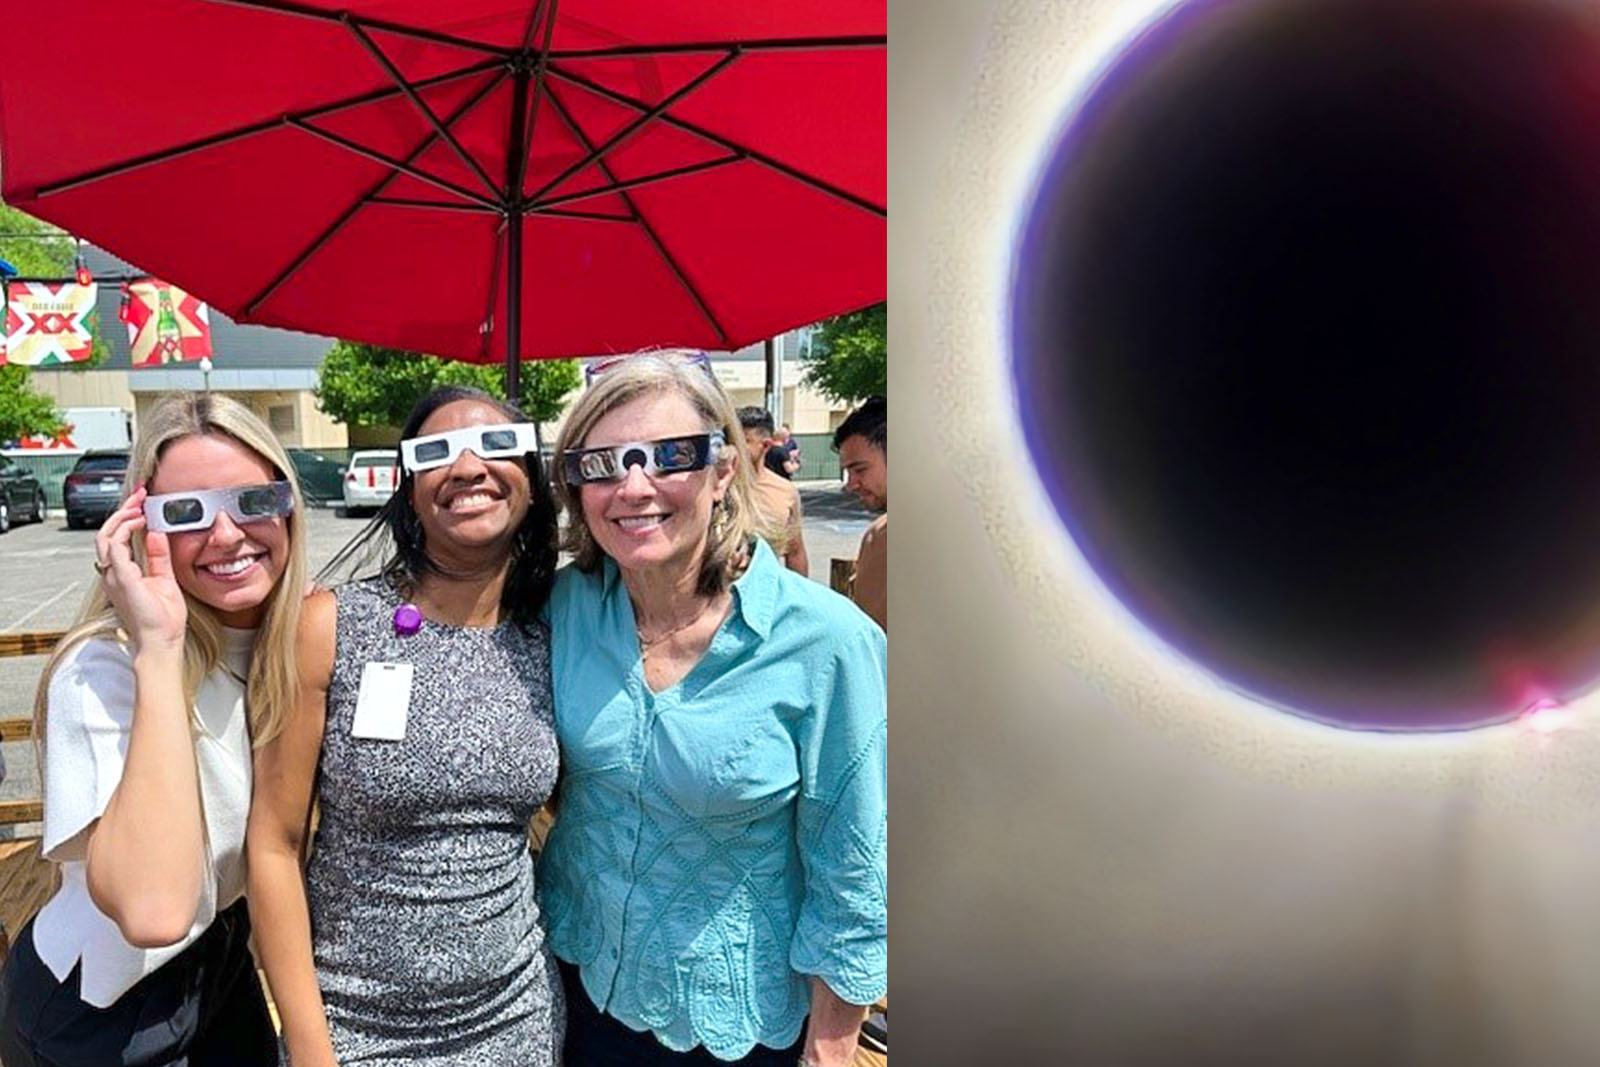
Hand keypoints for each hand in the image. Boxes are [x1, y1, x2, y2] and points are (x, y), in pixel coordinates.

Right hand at [96, 487, 186, 654]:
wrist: (162, 642)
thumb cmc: (162, 619)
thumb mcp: (164, 579)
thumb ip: (159, 557)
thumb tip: (158, 533)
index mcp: (122, 574)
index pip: (116, 540)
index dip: (126, 519)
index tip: (142, 504)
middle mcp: (113, 575)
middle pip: (106, 534)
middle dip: (121, 511)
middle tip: (139, 496)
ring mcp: (115, 578)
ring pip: (105, 538)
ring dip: (122, 518)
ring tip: (139, 507)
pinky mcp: (123, 581)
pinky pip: (116, 551)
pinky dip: (126, 533)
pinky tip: (141, 524)